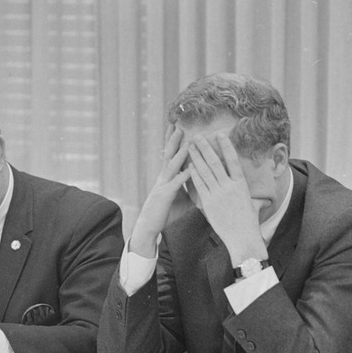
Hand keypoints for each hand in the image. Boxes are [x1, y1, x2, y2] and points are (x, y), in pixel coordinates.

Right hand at [129, 125, 191, 257]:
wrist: (149, 228)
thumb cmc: (164, 213)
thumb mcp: (181, 199)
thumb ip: (190, 190)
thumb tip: (202, 185)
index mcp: (166, 177)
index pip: (170, 155)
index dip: (173, 141)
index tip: (178, 127)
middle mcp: (163, 178)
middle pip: (169, 154)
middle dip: (174, 139)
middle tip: (180, 124)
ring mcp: (163, 185)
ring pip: (172, 165)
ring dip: (180, 152)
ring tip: (187, 140)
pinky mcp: (165, 196)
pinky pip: (176, 184)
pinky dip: (184, 176)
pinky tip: (191, 169)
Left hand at [187, 132, 266, 265]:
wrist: (242, 238)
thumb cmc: (249, 223)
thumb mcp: (253, 205)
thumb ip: (253, 197)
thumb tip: (263, 197)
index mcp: (241, 184)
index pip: (232, 159)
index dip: (226, 145)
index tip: (219, 134)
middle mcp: (229, 186)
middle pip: (215, 162)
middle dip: (205, 147)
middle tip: (197, 136)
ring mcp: (218, 194)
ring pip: (205, 171)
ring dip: (196, 157)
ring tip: (190, 146)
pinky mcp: (209, 203)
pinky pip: (199, 185)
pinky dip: (194, 174)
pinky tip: (189, 165)